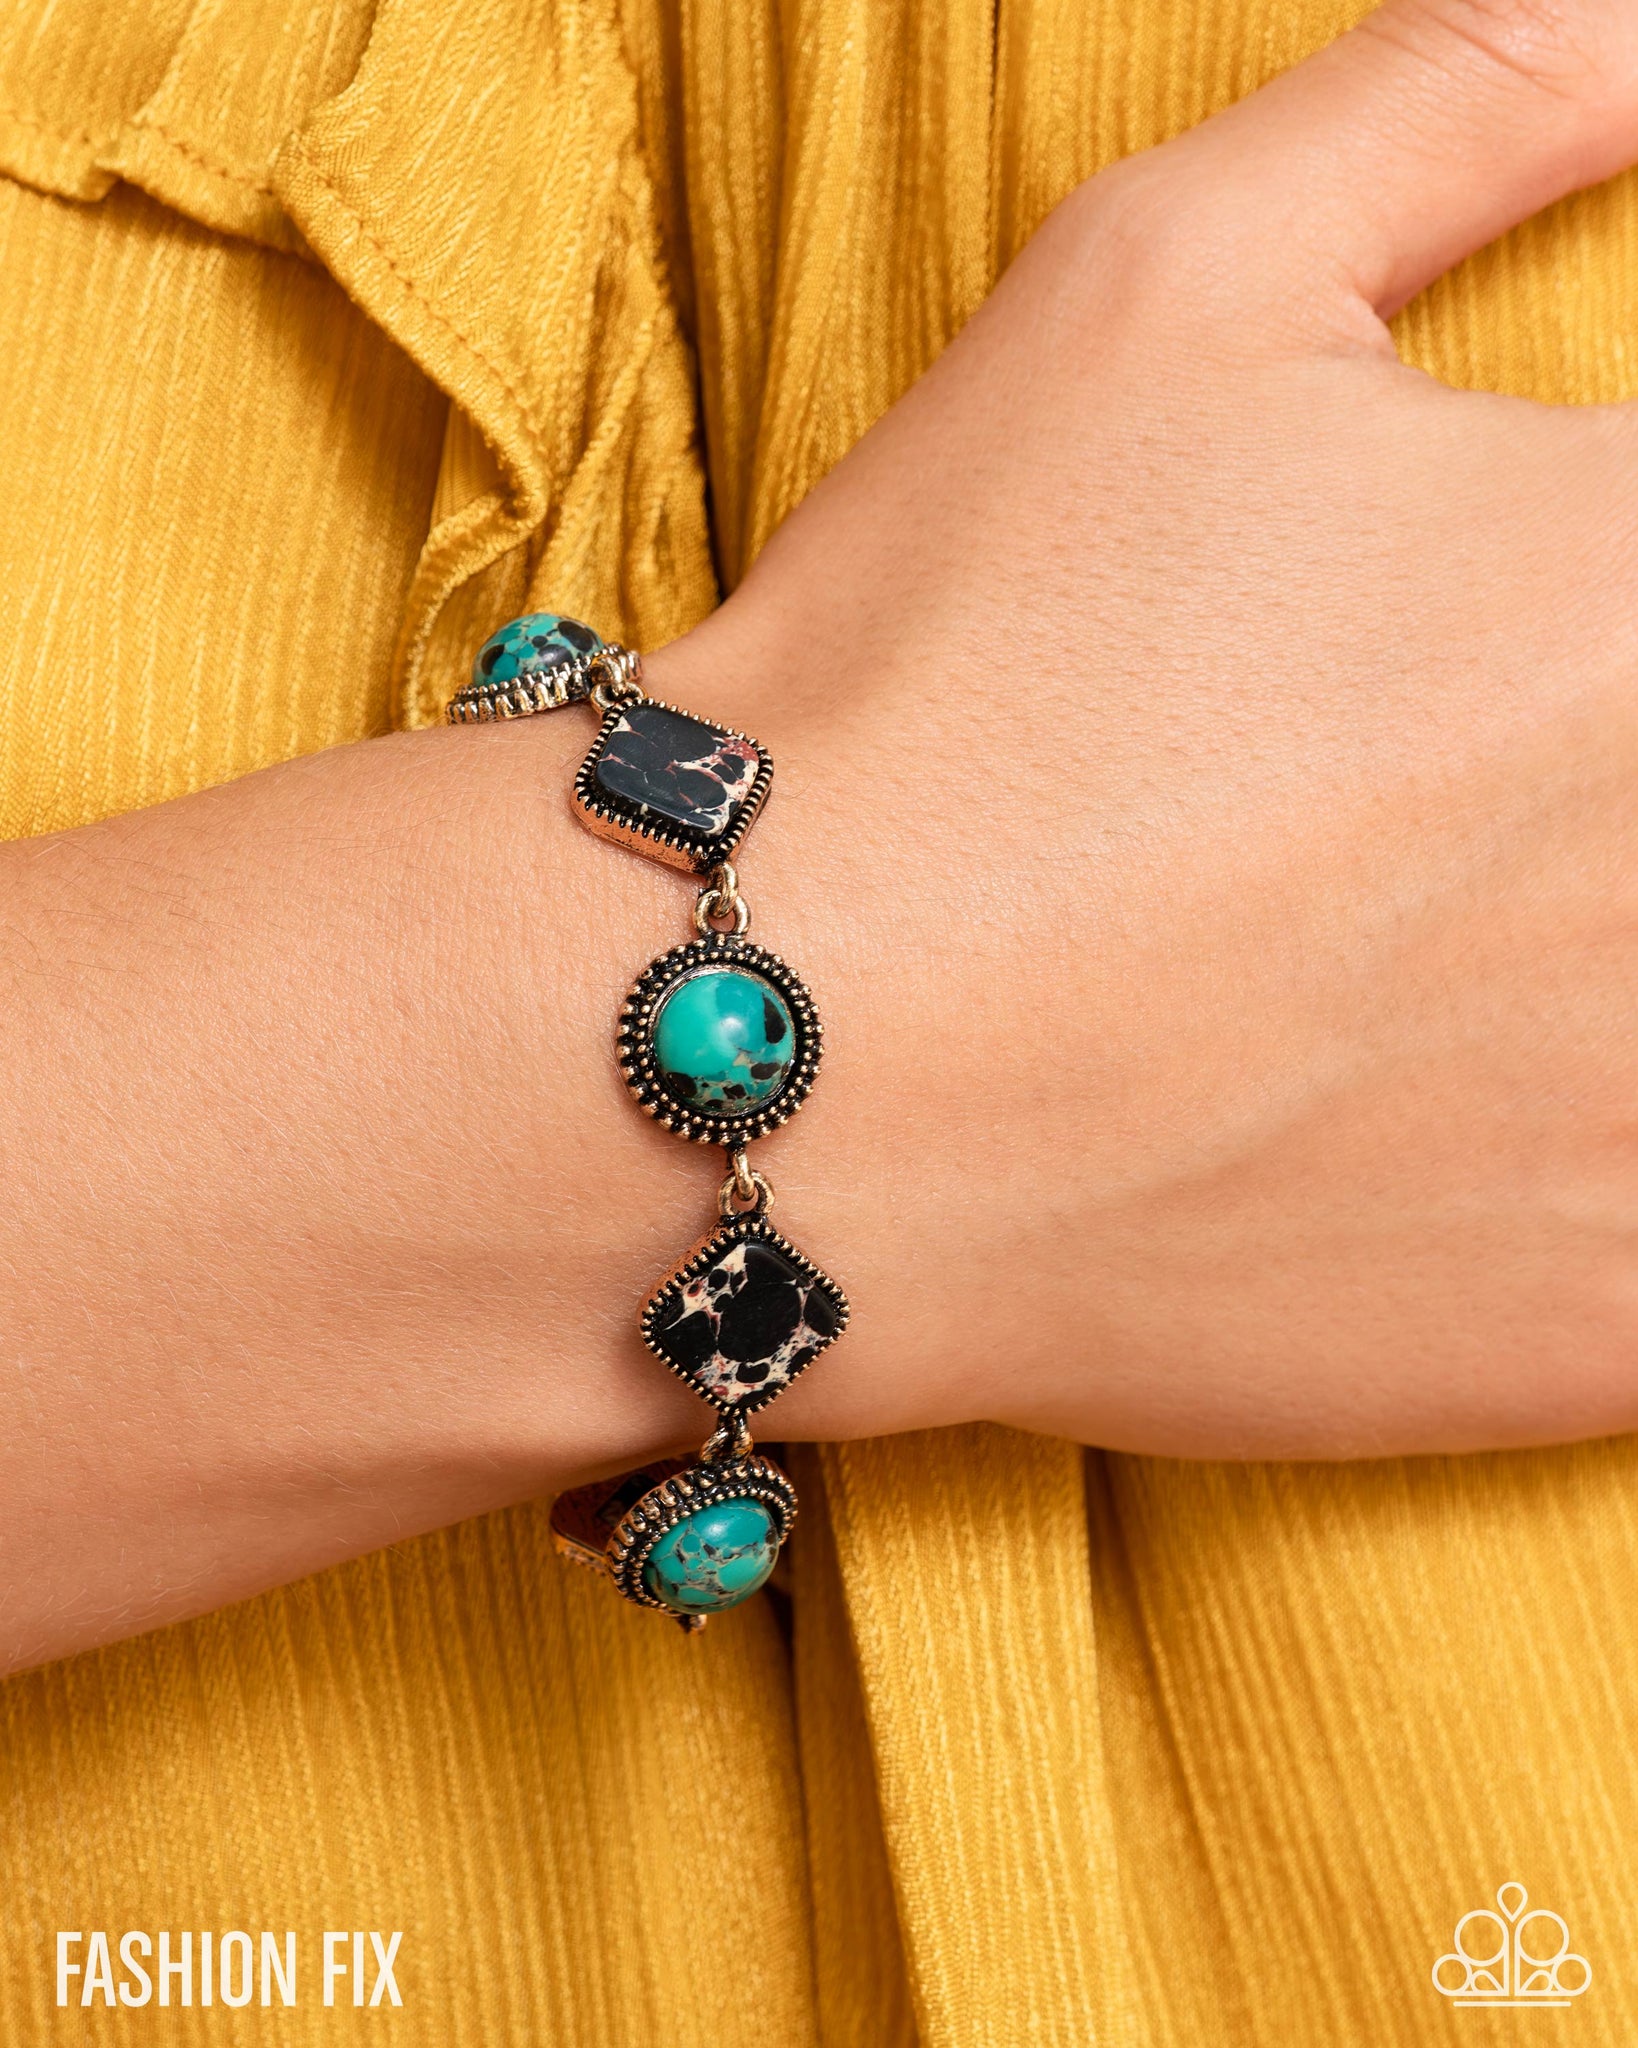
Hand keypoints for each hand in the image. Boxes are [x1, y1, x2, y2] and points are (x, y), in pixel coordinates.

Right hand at [647, 0, 1637, 1457]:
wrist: (778, 1070)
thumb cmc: (945, 680)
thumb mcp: (1173, 288)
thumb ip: (1472, 93)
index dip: (1608, 603)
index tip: (1515, 661)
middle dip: (1590, 782)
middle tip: (1423, 804)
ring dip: (1596, 985)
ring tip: (1427, 961)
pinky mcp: (1612, 1334)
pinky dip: (1597, 1182)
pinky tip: (1461, 1138)